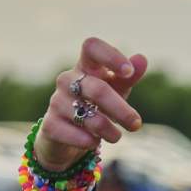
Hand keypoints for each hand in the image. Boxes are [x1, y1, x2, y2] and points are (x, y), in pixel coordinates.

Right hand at [34, 37, 147, 169]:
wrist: (67, 137)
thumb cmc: (95, 106)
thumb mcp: (115, 91)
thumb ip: (127, 77)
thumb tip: (141, 59)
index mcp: (85, 66)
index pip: (92, 47)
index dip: (111, 56)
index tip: (128, 72)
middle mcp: (67, 80)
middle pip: (97, 89)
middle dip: (120, 109)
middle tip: (135, 124)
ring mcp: (56, 102)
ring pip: (87, 115)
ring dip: (107, 129)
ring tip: (116, 137)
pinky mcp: (50, 125)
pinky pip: (73, 133)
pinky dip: (88, 141)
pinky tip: (94, 143)